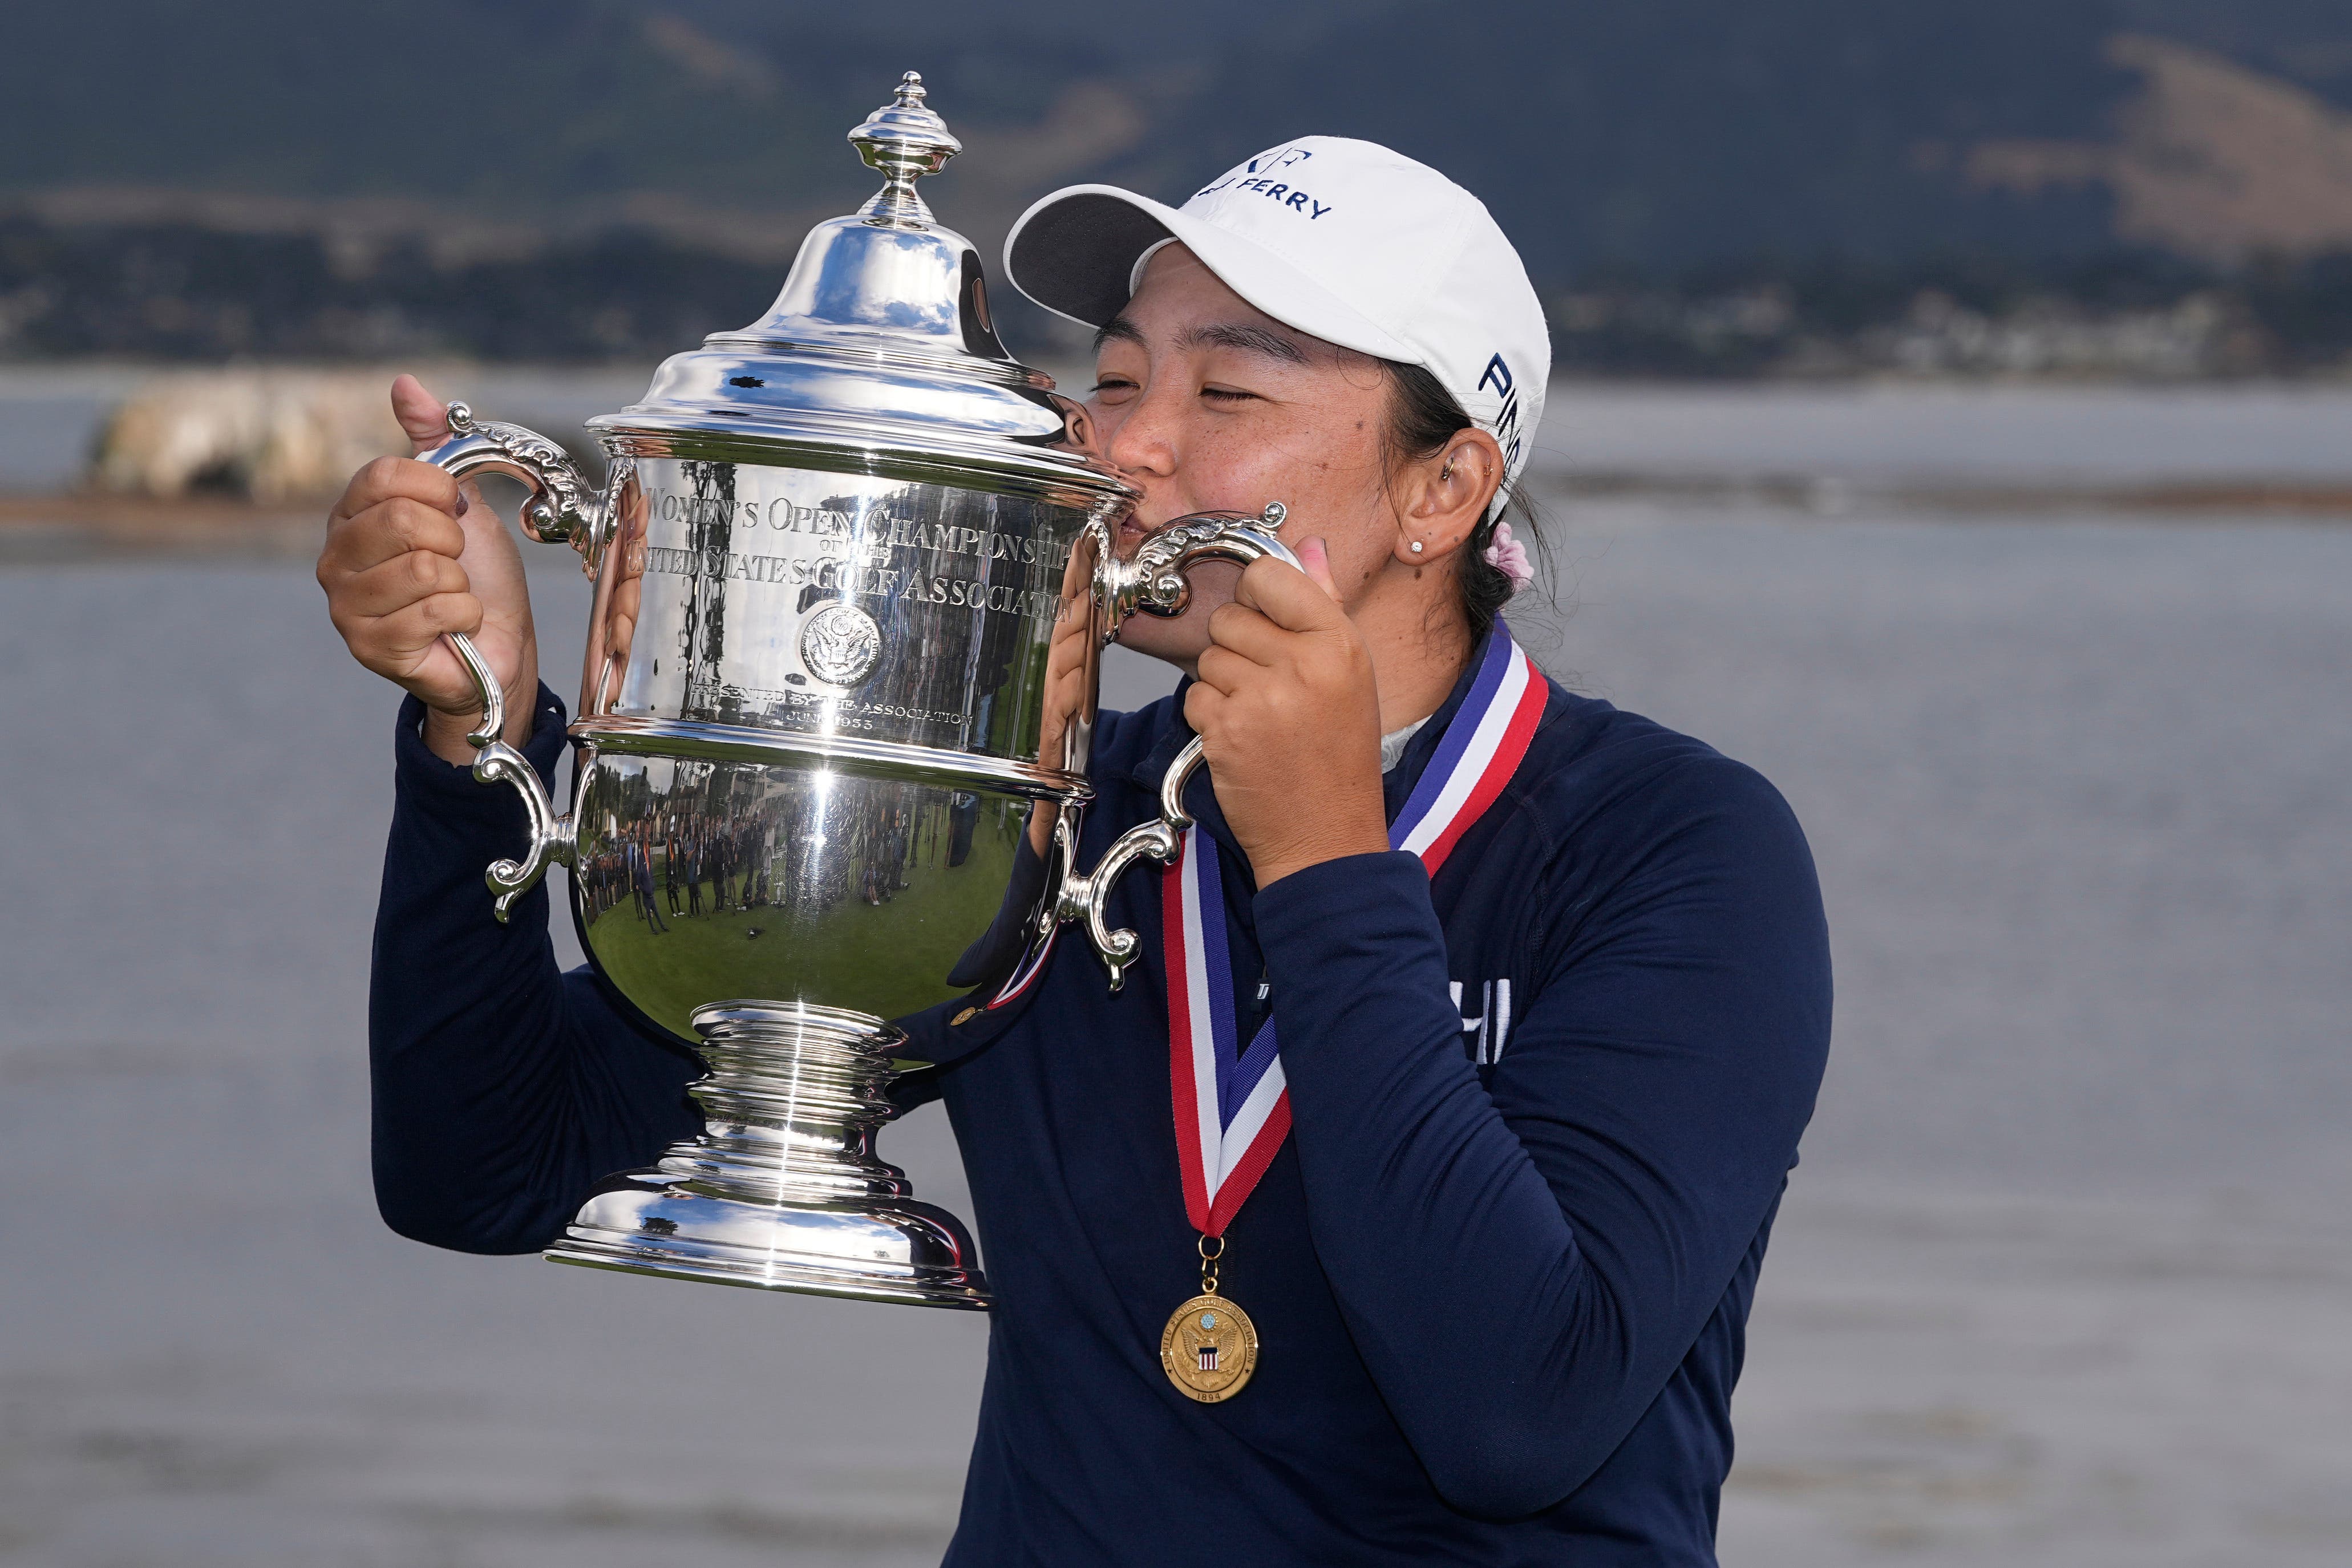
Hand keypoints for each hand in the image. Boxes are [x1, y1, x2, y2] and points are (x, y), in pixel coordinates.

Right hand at [317, 375, 539, 763]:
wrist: (499, 646)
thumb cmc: (479, 576)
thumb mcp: (462, 501)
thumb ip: (434, 443)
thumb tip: (404, 384)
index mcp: (351, 515)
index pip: (384, 475)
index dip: (437, 489)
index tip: (453, 511)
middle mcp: (335, 558)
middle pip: (403, 520)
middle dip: (452, 540)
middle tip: (456, 559)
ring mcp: (346, 606)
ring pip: (424, 569)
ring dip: (460, 583)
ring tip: (454, 595)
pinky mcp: (369, 647)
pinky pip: (436, 610)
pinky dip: (463, 615)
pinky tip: (455, 626)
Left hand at [1183, 540, 1390, 885]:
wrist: (1326, 837)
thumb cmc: (1340, 760)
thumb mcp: (1352, 676)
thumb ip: (1324, 606)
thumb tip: (1308, 548)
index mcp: (1339, 643)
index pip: (1272, 576)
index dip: (1257, 596)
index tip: (1264, 618)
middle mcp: (1303, 664)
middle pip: (1231, 617)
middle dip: (1238, 647)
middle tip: (1266, 684)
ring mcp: (1261, 698)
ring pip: (1208, 657)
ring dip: (1222, 684)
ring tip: (1259, 716)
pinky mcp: (1226, 730)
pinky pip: (1194, 696)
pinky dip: (1209, 716)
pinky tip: (1242, 739)